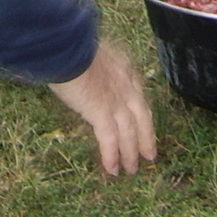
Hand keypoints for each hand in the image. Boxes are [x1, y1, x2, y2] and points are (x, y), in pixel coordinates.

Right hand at [48, 40, 155, 175]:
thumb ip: (92, 66)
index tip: (144, 124)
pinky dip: (112, 156)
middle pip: (142, 117)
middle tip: (149, 154)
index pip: (138, 96)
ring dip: (130, 153)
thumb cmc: (70, 45)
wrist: (67, 46)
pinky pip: (110, 140)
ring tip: (132, 170)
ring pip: (129, 133)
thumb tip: (83, 74)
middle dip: (146, 138)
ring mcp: (116, 100)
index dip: (142, 114)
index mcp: (123, 69)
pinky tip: (112, 170)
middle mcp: (126, 85)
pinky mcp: (102, 112)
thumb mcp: (88, 53)